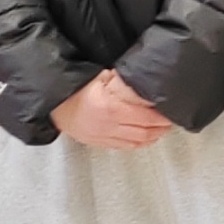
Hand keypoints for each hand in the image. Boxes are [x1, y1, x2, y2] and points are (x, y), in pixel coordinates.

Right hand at [52, 71, 174, 149]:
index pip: (146, 117)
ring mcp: (103, 136)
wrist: (53, 104)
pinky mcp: (98, 143)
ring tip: (161, 128)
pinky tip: (145, 137)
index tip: (170, 110)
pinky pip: (125, 147)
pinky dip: (138, 143)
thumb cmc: (75, 87)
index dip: (162, 116)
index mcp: (110, 107)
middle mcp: (107, 125)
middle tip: (170, 120)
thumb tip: (144, 81)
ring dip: (153, 136)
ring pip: (137, 142)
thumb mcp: (101, 76)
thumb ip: (123, 81)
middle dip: (161, 127)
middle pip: (145, 132)